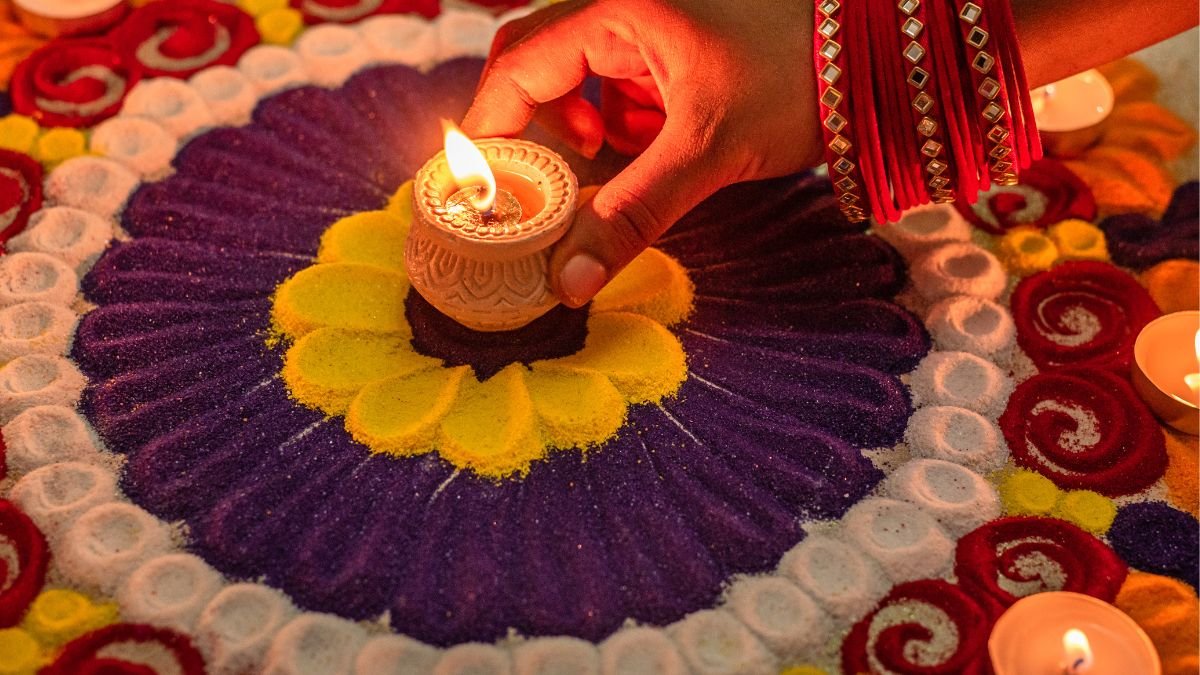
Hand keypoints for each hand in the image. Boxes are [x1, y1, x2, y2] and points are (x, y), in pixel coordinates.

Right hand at [463, 0, 822, 307]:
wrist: (878, 65)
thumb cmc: (797, 79)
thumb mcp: (707, 151)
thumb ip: (631, 215)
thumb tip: (565, 282)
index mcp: (619, 9)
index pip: (517, 65)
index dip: (491, 129)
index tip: (480, 191)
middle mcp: (624, 9)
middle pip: (537, 66)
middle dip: (536, 129)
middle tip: (540, 183)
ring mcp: (651, 28)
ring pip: (580, 82)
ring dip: (584, 131)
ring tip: (612, 162)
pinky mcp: (674, 53)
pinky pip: (620, 90)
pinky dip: (622, 128)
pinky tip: (653, 149)